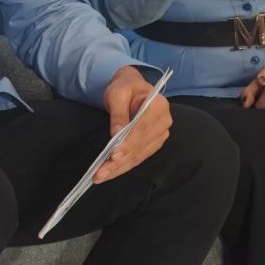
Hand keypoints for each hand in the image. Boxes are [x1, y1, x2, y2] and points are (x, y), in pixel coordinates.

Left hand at [95, 66, 171, 182]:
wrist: (132, 88)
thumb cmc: (124, 88)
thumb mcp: (116, 93)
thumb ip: (117, 113)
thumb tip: (116, 135)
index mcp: (159, 105)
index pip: (142, 129)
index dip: (128, 144)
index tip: (113, 156)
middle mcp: (164, 121)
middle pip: (140, 146)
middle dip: (119, 162)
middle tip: (99, 173)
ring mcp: (161, 134)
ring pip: (139, 155)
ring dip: (120, 168)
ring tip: (100, 176)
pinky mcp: (154, 143)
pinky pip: (139, 157)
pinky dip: (124, 166)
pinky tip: (110, 172)